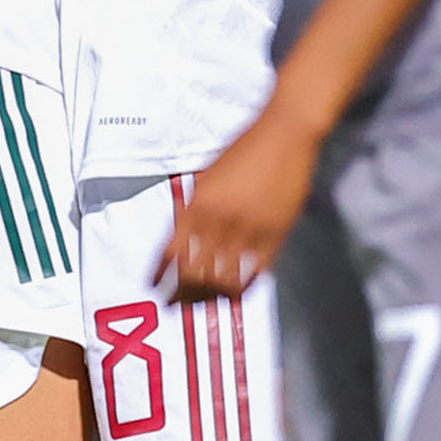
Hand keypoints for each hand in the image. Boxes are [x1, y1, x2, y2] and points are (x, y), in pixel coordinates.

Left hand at [162, 106, 317, 300]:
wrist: (284, 135)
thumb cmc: (246, 147)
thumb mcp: (207, 174)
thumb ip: (196, 205)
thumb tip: (185, 233)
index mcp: (198, 205)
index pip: (171, 251)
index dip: (161, 274)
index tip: (155, 287)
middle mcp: (219, 222)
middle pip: (194, 272)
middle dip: (181, 293)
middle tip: (175, 305)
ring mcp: (248, 232)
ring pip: (223, 278)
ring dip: (210, 295)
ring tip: (204, 304)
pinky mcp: (275, 236)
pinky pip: (255, 273)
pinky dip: (243, 287)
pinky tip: (236, 294)